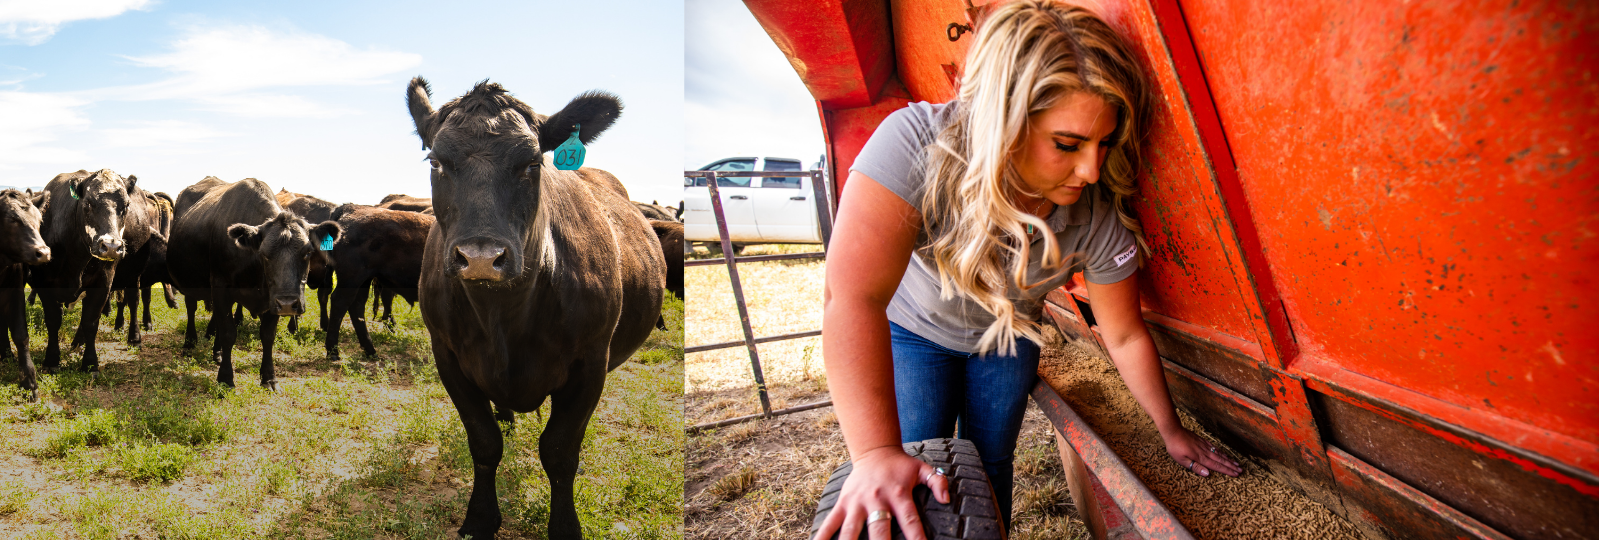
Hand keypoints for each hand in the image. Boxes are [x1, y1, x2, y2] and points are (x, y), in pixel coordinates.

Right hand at [812, 446, 950, 539]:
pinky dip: (822, 536)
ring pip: (851, 530)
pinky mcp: (843, 503)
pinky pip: (830, 523)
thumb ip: (937, 481)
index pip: (909, 520)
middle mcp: (876, 499)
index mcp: (898, 494)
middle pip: (879, 528)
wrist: (874, 451)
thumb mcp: (922, 468)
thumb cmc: (901, 466)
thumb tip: (946, 500)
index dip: (916, 537)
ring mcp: (857, 502)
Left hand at [1161, 427, 1241, 476]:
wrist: (1174, 431)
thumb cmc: (1175, 447)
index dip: (1227, 470)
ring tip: (1236, 463)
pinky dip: (1221, 452)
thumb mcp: (1181, 460)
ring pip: (1219, 453)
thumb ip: (1195, 467)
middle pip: (1221, 460)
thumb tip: (1207, 474)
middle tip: (1241, 470)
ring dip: (1228, 459)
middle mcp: (1205, 452)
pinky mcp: (1202, 441)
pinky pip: (1215, 447)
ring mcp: (1204, 445)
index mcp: (1200, 458)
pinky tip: (1224, 454)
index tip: (1236, 474)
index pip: (1216, 466)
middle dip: (1231, 466)